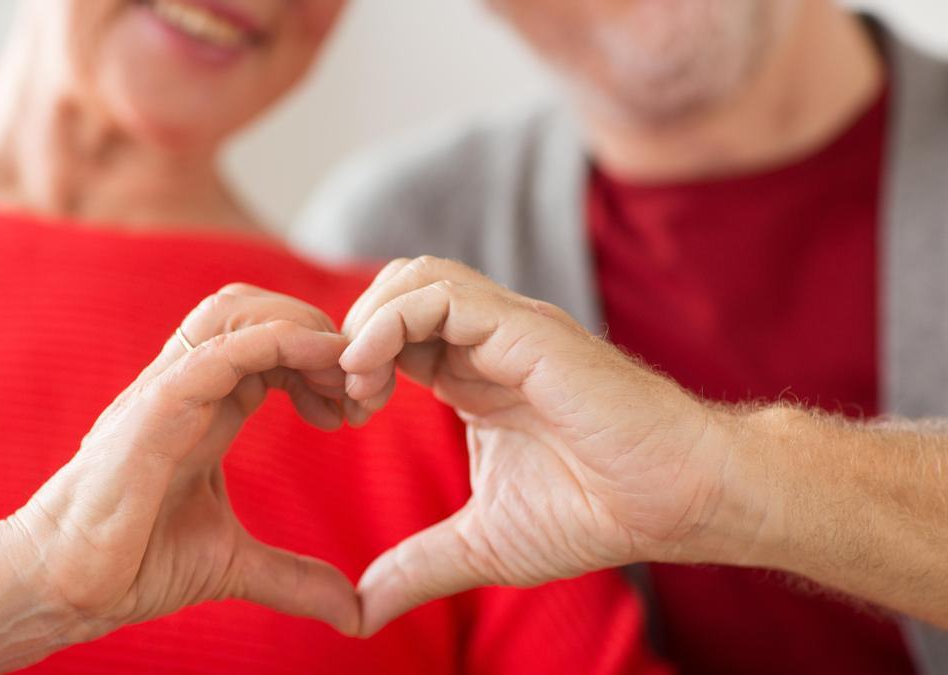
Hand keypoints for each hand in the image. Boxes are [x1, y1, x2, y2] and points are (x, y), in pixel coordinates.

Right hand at [0, 284, 360, 647]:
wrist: (64, 586)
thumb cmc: (132, 562)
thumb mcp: (234, 564)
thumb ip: (294, 577)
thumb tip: (353, 612)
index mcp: (207, 407)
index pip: (268, 343)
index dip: (320, 359)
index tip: (356, 407)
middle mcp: (187, 387)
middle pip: (255, 309)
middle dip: (317, 331)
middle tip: (359, 386)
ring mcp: (167, 391)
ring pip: (235, 311)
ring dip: (302, 328)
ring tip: (343, 376)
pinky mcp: (154, 409)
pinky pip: (219, 350)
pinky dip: (278, 342)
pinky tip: (320, 362)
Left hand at [340, 257, 742, 635]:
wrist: (678, 501)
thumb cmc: (597, 512)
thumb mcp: (482, 545)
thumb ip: (417, 568)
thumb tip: (360, 613)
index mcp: (472, 375)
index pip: (393, 332)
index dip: (354, 362)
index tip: (340, 417)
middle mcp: (486, 341)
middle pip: (395, 290)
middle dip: (351, 335)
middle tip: (344, 398)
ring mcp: (508, 329)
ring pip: (414, 277)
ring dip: (367, 322)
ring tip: (358, 384)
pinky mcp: (527, 329)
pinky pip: (441, 295)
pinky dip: (390, 321)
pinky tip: (373, 373)